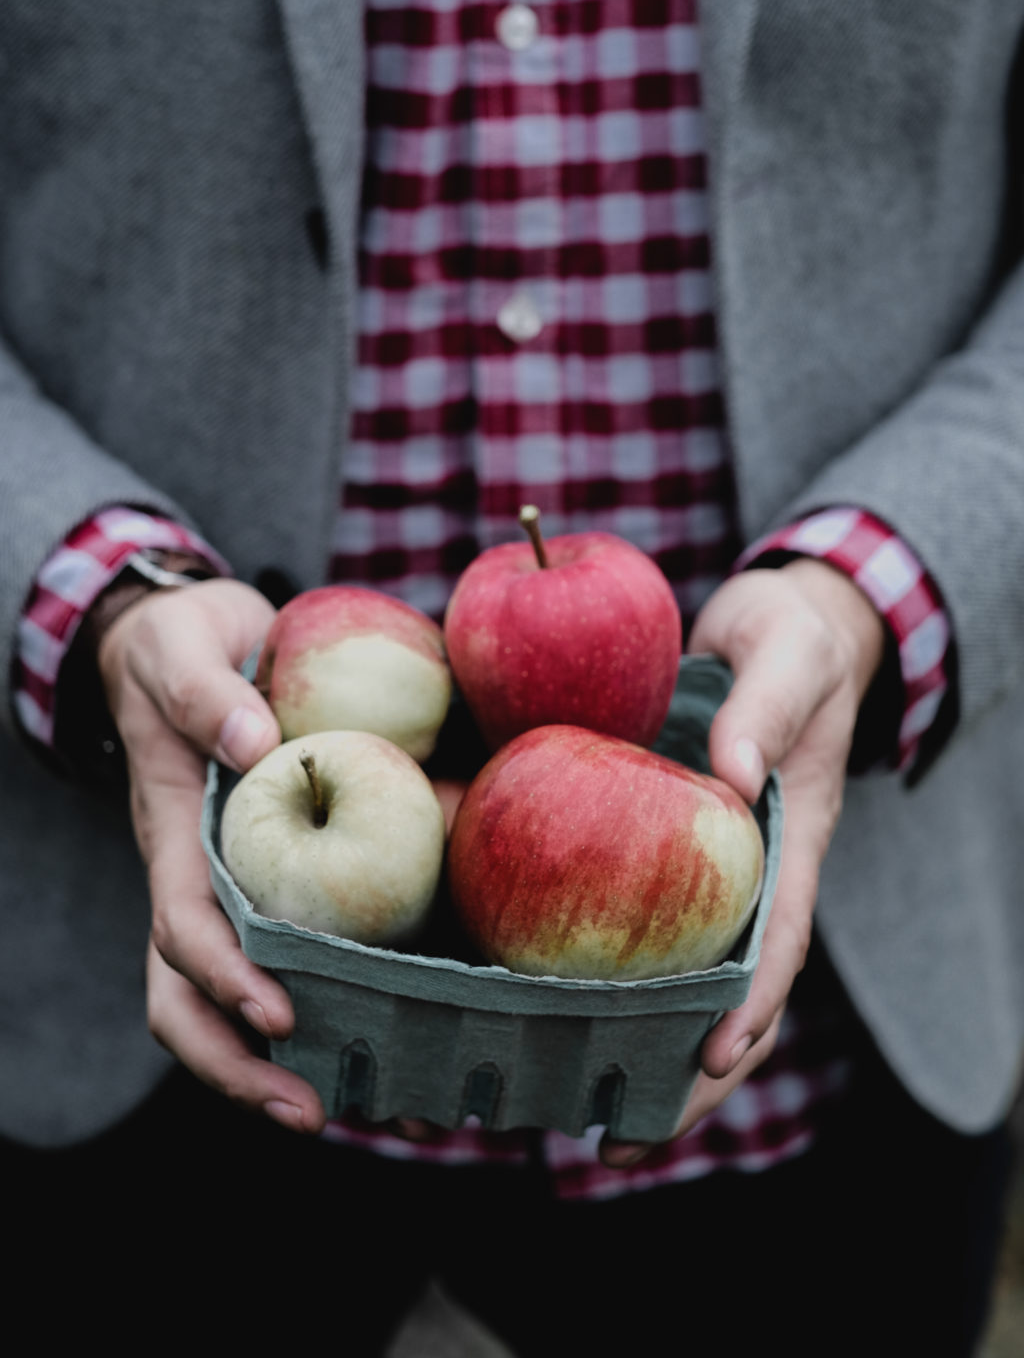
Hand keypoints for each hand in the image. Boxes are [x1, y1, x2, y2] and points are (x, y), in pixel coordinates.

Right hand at [98, 578, 325, 1132]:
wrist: (194, 645)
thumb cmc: (180, 649)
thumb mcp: (180, 649)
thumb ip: (204, 693)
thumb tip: (253, 737)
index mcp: (175, 837)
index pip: (183, 928)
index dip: (224, 979)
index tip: (277, 1017)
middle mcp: (204, 881)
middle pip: (194, 1001)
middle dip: (242, 1068)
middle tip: (314, 1113)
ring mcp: (240, 890)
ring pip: (244, 1002)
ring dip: (294, 1063)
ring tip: (374, 1105)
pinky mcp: (285, 882)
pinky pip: (307, 955)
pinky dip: (348, 1004)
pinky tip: (409, 1034)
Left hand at [599, 557, 884, 1167]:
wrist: (761, 625)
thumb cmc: (789, 641)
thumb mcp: (791, 655)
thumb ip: (768, 707)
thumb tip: (733, 775)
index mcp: (787, 846)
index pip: (777, 942)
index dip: (748, 1009)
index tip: (711, 1064)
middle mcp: (738, 878)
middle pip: (718, 995)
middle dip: (677, 1080)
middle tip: (618, 1146)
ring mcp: (692, 872)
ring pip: (663, 976)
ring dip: (619, 1047)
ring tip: (559, 1112)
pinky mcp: (643, 847)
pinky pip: (614, 916)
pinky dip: (577, 966)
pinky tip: (516, 1001)